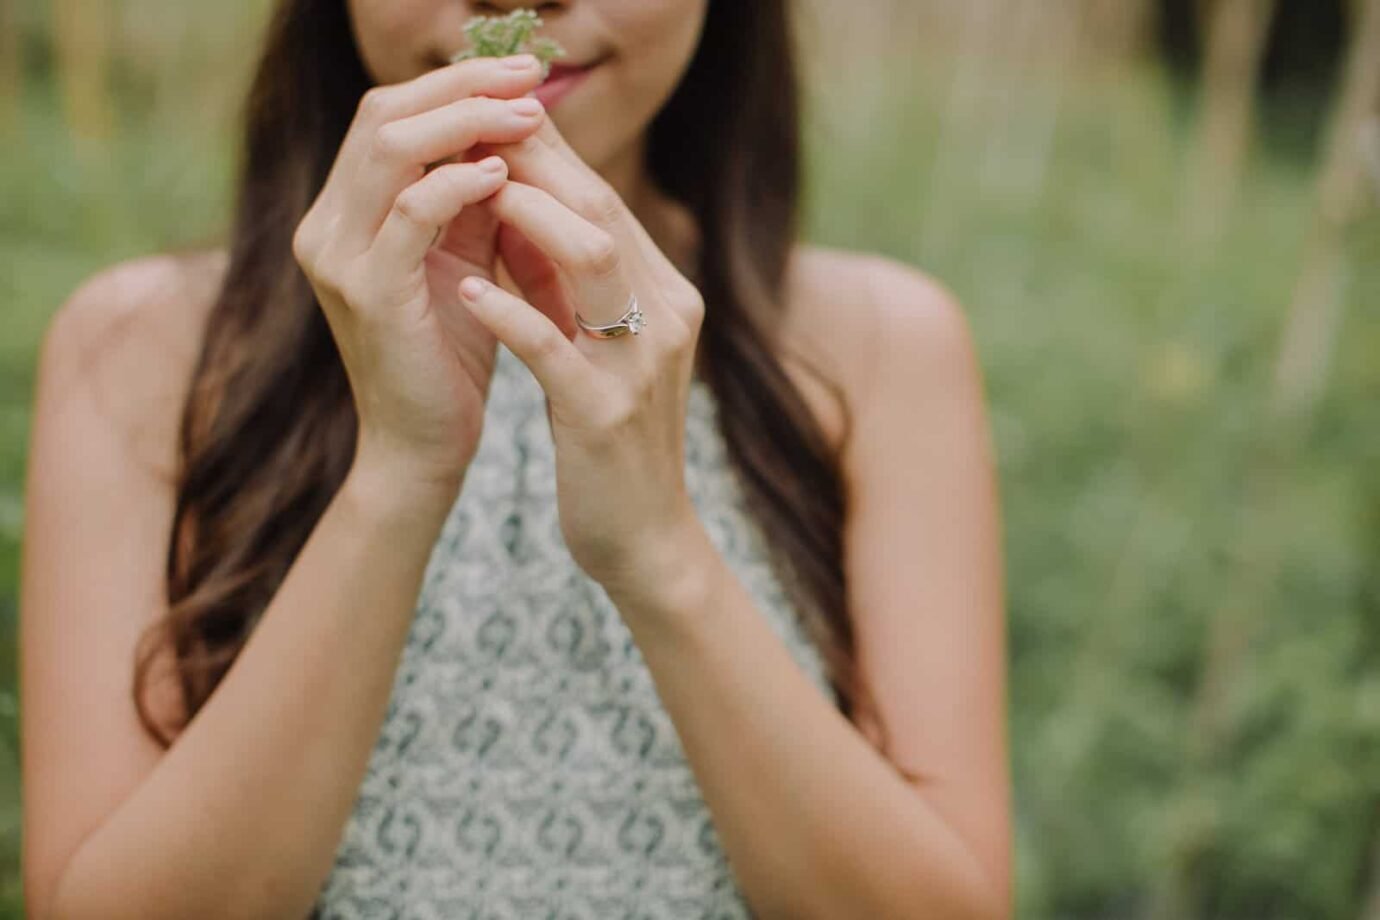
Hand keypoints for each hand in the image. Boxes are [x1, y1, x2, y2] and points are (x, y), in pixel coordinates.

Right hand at [290, 54, 548, 489]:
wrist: (426, 445)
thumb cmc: (452, 354)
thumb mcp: (465, 258)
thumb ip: (477, 196)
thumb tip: (519, 126)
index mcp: (345, 213)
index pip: (387, 115)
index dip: (452, 84)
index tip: (522, 73)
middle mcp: (326, 226)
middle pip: (381, 115)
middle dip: (461, 86)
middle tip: (530, 77)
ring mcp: (338, 258)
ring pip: (387, 149)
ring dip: (464, 122)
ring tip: (528, 116)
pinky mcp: (367, 294)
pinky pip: (409, 212)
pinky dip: (458, 184)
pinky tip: (503, 175)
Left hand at [455, 116, 710, 600]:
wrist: (645, 538)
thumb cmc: (608, 438)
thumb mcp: (598, 345)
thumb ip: (567, 281)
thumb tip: (512, 202)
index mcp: (663, 294)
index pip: (603, 199)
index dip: (544, 153)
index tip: (483, 121)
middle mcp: (663, 315)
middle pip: (601, 208)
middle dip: (531, 161)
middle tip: (464, 132)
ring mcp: (639, 364)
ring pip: (591, 256)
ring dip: (526, 214)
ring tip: (467, 193)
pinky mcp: (605, 413)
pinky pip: (553, 346)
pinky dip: (508, 311)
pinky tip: (468, 293)